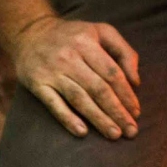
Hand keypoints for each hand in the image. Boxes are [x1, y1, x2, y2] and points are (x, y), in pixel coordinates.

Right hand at [11, 16, 140, 139]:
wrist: (30, 33)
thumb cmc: (74, 36)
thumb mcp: (101, 31)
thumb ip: (124, 52)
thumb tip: (136, 82)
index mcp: (87, 41)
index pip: (112, 73)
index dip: (126, 94)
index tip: (136, 112)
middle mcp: (69, 56)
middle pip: (98, 88)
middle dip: (117, 111)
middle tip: (131, 131)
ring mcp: (52, 71)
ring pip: (79, 99)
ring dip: (99, 119)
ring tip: (114, 134)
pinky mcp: (37, 84)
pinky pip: (54, 104)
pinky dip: (68, 119)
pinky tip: (82, 132)